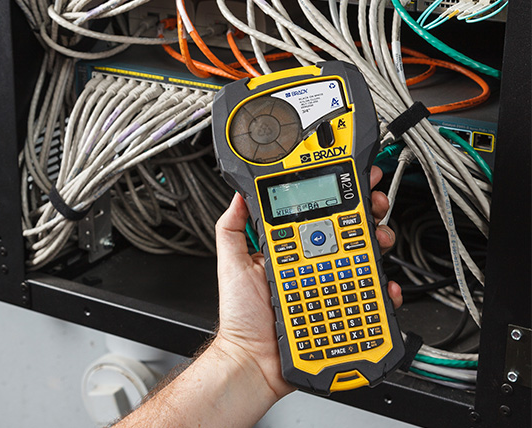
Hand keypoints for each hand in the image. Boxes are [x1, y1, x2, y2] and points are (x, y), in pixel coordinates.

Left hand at [213, 166, 401, 398]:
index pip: (317, 216)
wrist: (253, 361)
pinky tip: (384, 284)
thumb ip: (232, 228)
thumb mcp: (232, 264)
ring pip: (363, 259)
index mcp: (291, 250)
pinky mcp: (341, 310)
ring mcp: (329, 286)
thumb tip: (239, 195)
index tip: (351, 181)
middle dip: (368, 212)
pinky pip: (368, 297)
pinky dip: (383, 290)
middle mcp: (313, 265)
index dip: (336, 197)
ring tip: (380, 238)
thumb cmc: (242, 316)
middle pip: (348, 232)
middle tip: (375, 204)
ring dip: (380, 242)